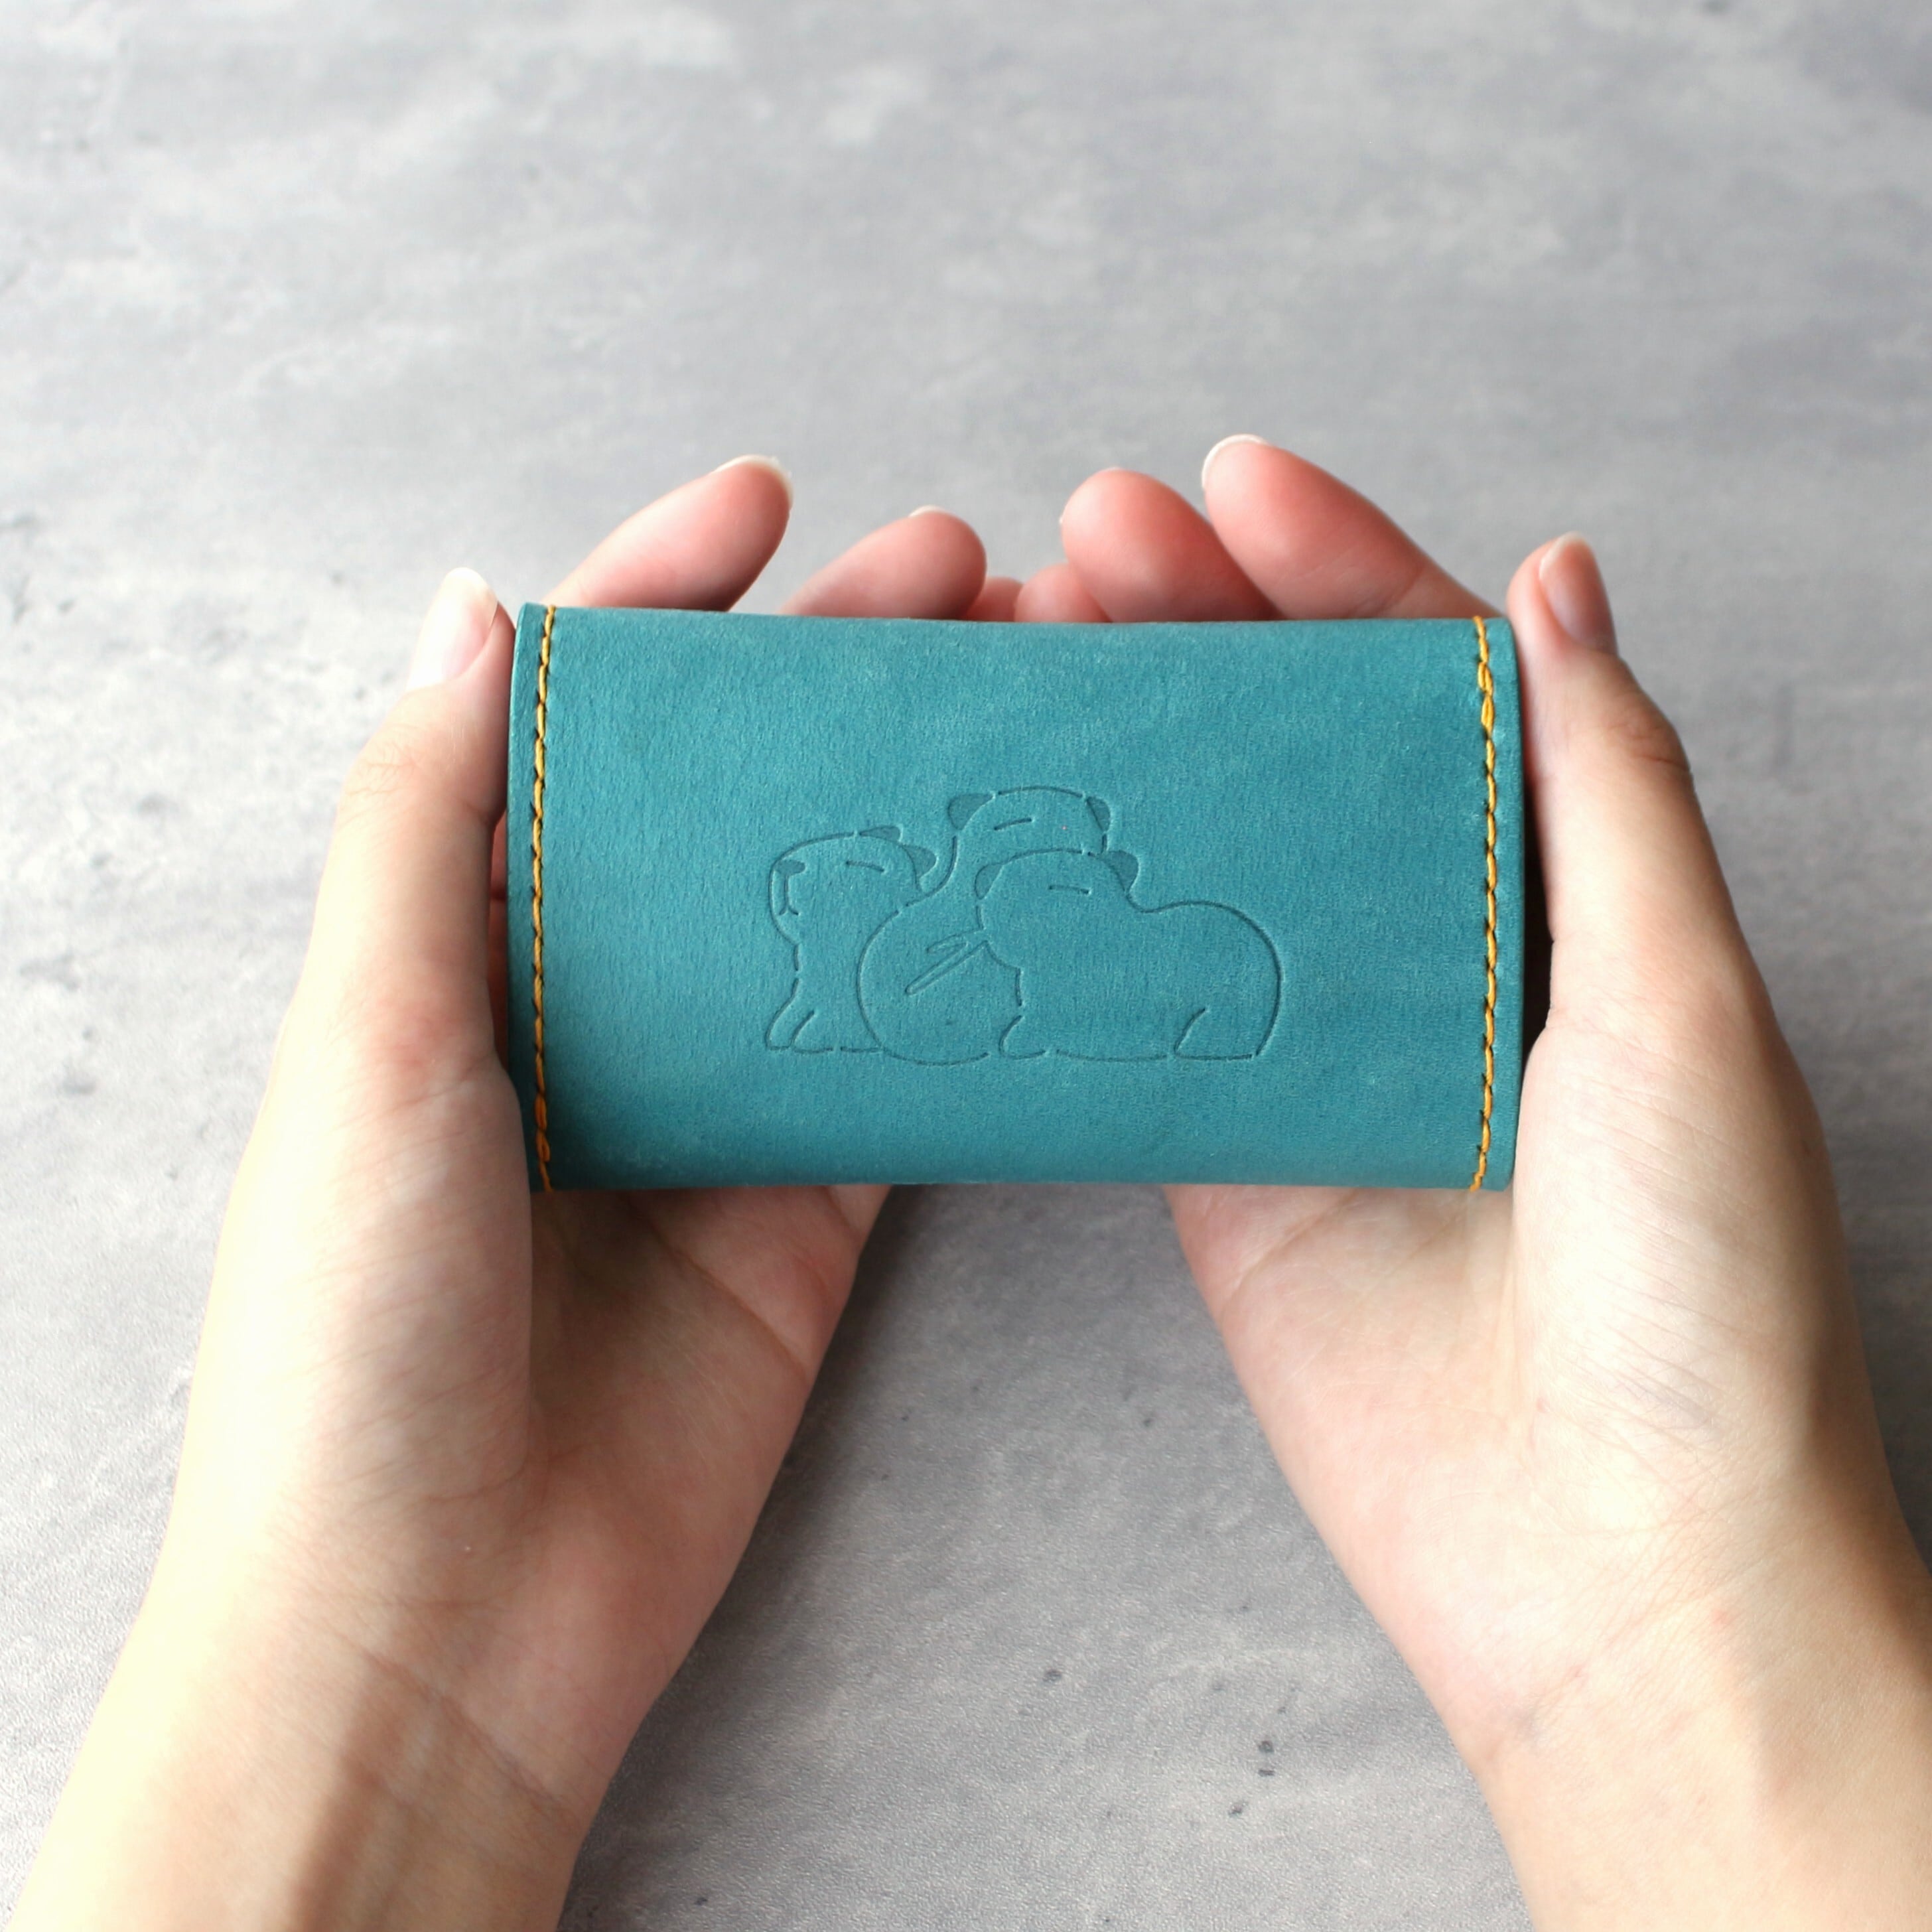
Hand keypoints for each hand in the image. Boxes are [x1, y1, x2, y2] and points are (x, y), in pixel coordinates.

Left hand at [10, 465, 1005, 1931]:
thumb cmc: (358, 1333)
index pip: (576, 718)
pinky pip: (902, 1064)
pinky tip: (1041, 896)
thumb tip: (471, 611)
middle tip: (971, 577)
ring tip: (1031, 697)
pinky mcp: (806, 1211)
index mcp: (464, 940)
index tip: (772, 504)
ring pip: (840, 909)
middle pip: (734, 794)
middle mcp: (592, 1003)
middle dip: (841, 672)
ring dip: (924, 805)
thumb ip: (423, 825)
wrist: (441, 1618)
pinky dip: (969, 980)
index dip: (668, 594)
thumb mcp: (371, 1045)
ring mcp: (712, 1104)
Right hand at [1037, 441, 1931, 1928]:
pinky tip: (1015, 829)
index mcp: (1564, 894)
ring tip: (1030, 640)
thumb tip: (1563, 577)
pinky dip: (1078, 916)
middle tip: (1087, 538)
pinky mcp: (1226, 1156)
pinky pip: (1141, 1009)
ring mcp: (1318, 1051)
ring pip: (1207, 856)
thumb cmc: (1697, 1291)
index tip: (1236, 483)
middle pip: (1302, 749)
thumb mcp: (1681, 1001)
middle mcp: (1436, 956)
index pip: (1442, 683)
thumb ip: (1608, 786)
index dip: (1344, 568)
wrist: (1612, 1564)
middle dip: (1202, 626)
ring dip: (1128, 744)